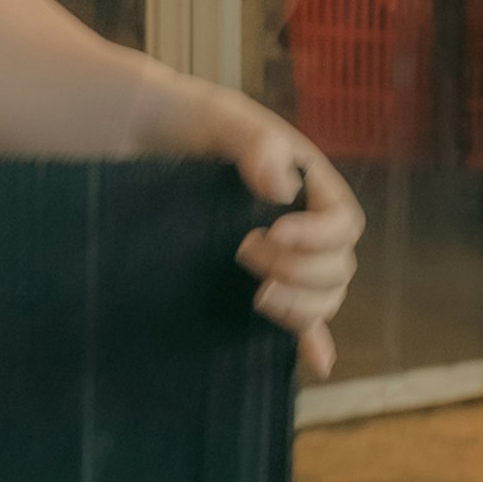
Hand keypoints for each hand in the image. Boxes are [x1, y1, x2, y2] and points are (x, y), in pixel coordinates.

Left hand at [152, 83, 363, 381]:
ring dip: (302, 307)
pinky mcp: (254, 282)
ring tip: (258, 297)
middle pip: (337, 268)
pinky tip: (315, 362)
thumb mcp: (220, 118)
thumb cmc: (185, 120)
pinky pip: (298, 318)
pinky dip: (310, 339)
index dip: (319, 236)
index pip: (343, 223)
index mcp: (308, 184)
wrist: (139, 139)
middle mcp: (302, 225)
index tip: (275, 230)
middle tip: (243, 251)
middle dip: (300, 270)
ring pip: (323, 298)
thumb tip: (283, 189)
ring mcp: (280, 258)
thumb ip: (256, 144)